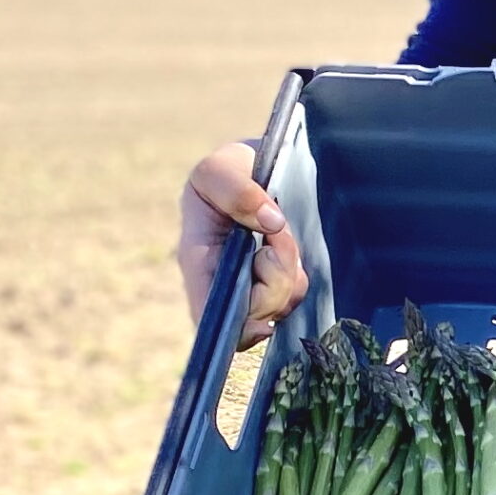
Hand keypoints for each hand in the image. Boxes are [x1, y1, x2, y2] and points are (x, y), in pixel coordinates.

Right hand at [178, 140, 305, 347]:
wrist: (260, 166)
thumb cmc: (231, 169)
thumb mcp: (221, 168)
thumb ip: (237, 191)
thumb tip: (271, 224)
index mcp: (197, 259)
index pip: (207, 313)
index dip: (234, 328)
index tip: (262, 321)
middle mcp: (221, 281)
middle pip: (253, 313)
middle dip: (275, 279)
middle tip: (276, 236)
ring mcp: (249, 285)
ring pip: (278, 305)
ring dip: (288, 270)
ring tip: (278, 234)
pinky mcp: (274, 282)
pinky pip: (294, 294)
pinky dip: (298, 274)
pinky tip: (289, 248)